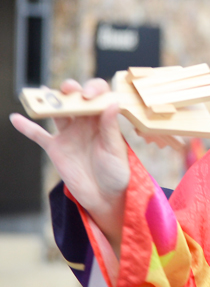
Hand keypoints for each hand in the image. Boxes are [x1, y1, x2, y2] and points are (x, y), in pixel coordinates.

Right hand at [10, 78, 128, 253]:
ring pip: (57, 112)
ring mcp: (69, 134)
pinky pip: (38, 135)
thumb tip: (113, 103)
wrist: (103, 197)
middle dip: (72, 89)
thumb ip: (111, 128)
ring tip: (41, 94)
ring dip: (49, 102)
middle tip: (68, 89)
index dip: (94, 89)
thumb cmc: (116, 173)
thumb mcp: (116, 150)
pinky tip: (16, 118)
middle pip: (76, 99)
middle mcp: (86, 123)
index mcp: (104, 120)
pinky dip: (27, 127)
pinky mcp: (56, 148)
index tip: (89, 95)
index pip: (100, 96)